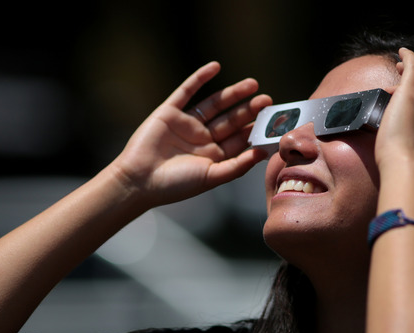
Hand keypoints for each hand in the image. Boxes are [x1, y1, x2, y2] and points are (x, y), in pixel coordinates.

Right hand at [110, 61, 271, 206]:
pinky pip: (187, 91)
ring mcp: (186, 124)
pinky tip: (216, 67)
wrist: (139, 180)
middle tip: (266, 100)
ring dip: (233, 94)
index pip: (239, 140)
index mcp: (214, 156)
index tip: (274, 122)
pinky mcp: (169, 112)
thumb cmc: (175, 184)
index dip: (256, 130)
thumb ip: (237, 165)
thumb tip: (262, 154)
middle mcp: (202, 139)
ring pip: (215, 104)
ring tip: (252, 84)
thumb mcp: (212, 177)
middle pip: (231, 120)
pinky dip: (200, 78)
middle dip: (248, 110)